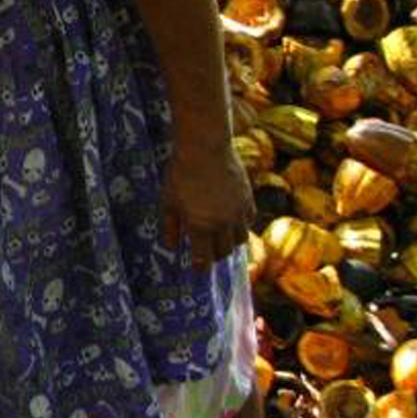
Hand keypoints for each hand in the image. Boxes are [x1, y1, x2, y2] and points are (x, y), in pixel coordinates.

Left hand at [161, 135, 255, 270]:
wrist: (205, 149)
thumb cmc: (180, 175)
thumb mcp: (167, 202)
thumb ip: (169, 228)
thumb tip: (172, 248)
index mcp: (200, 226)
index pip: (204, 258)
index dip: (200, 267)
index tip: (197, 269)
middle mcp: (223, 223)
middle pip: (223, 251)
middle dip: (214, 255)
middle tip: (206, 253)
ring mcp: (238, 212)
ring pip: (240, 240)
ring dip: (229, 243)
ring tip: (219, 239)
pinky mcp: (248, 200)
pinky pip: (249, 222)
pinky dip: (240, 226)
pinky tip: (231, 222)